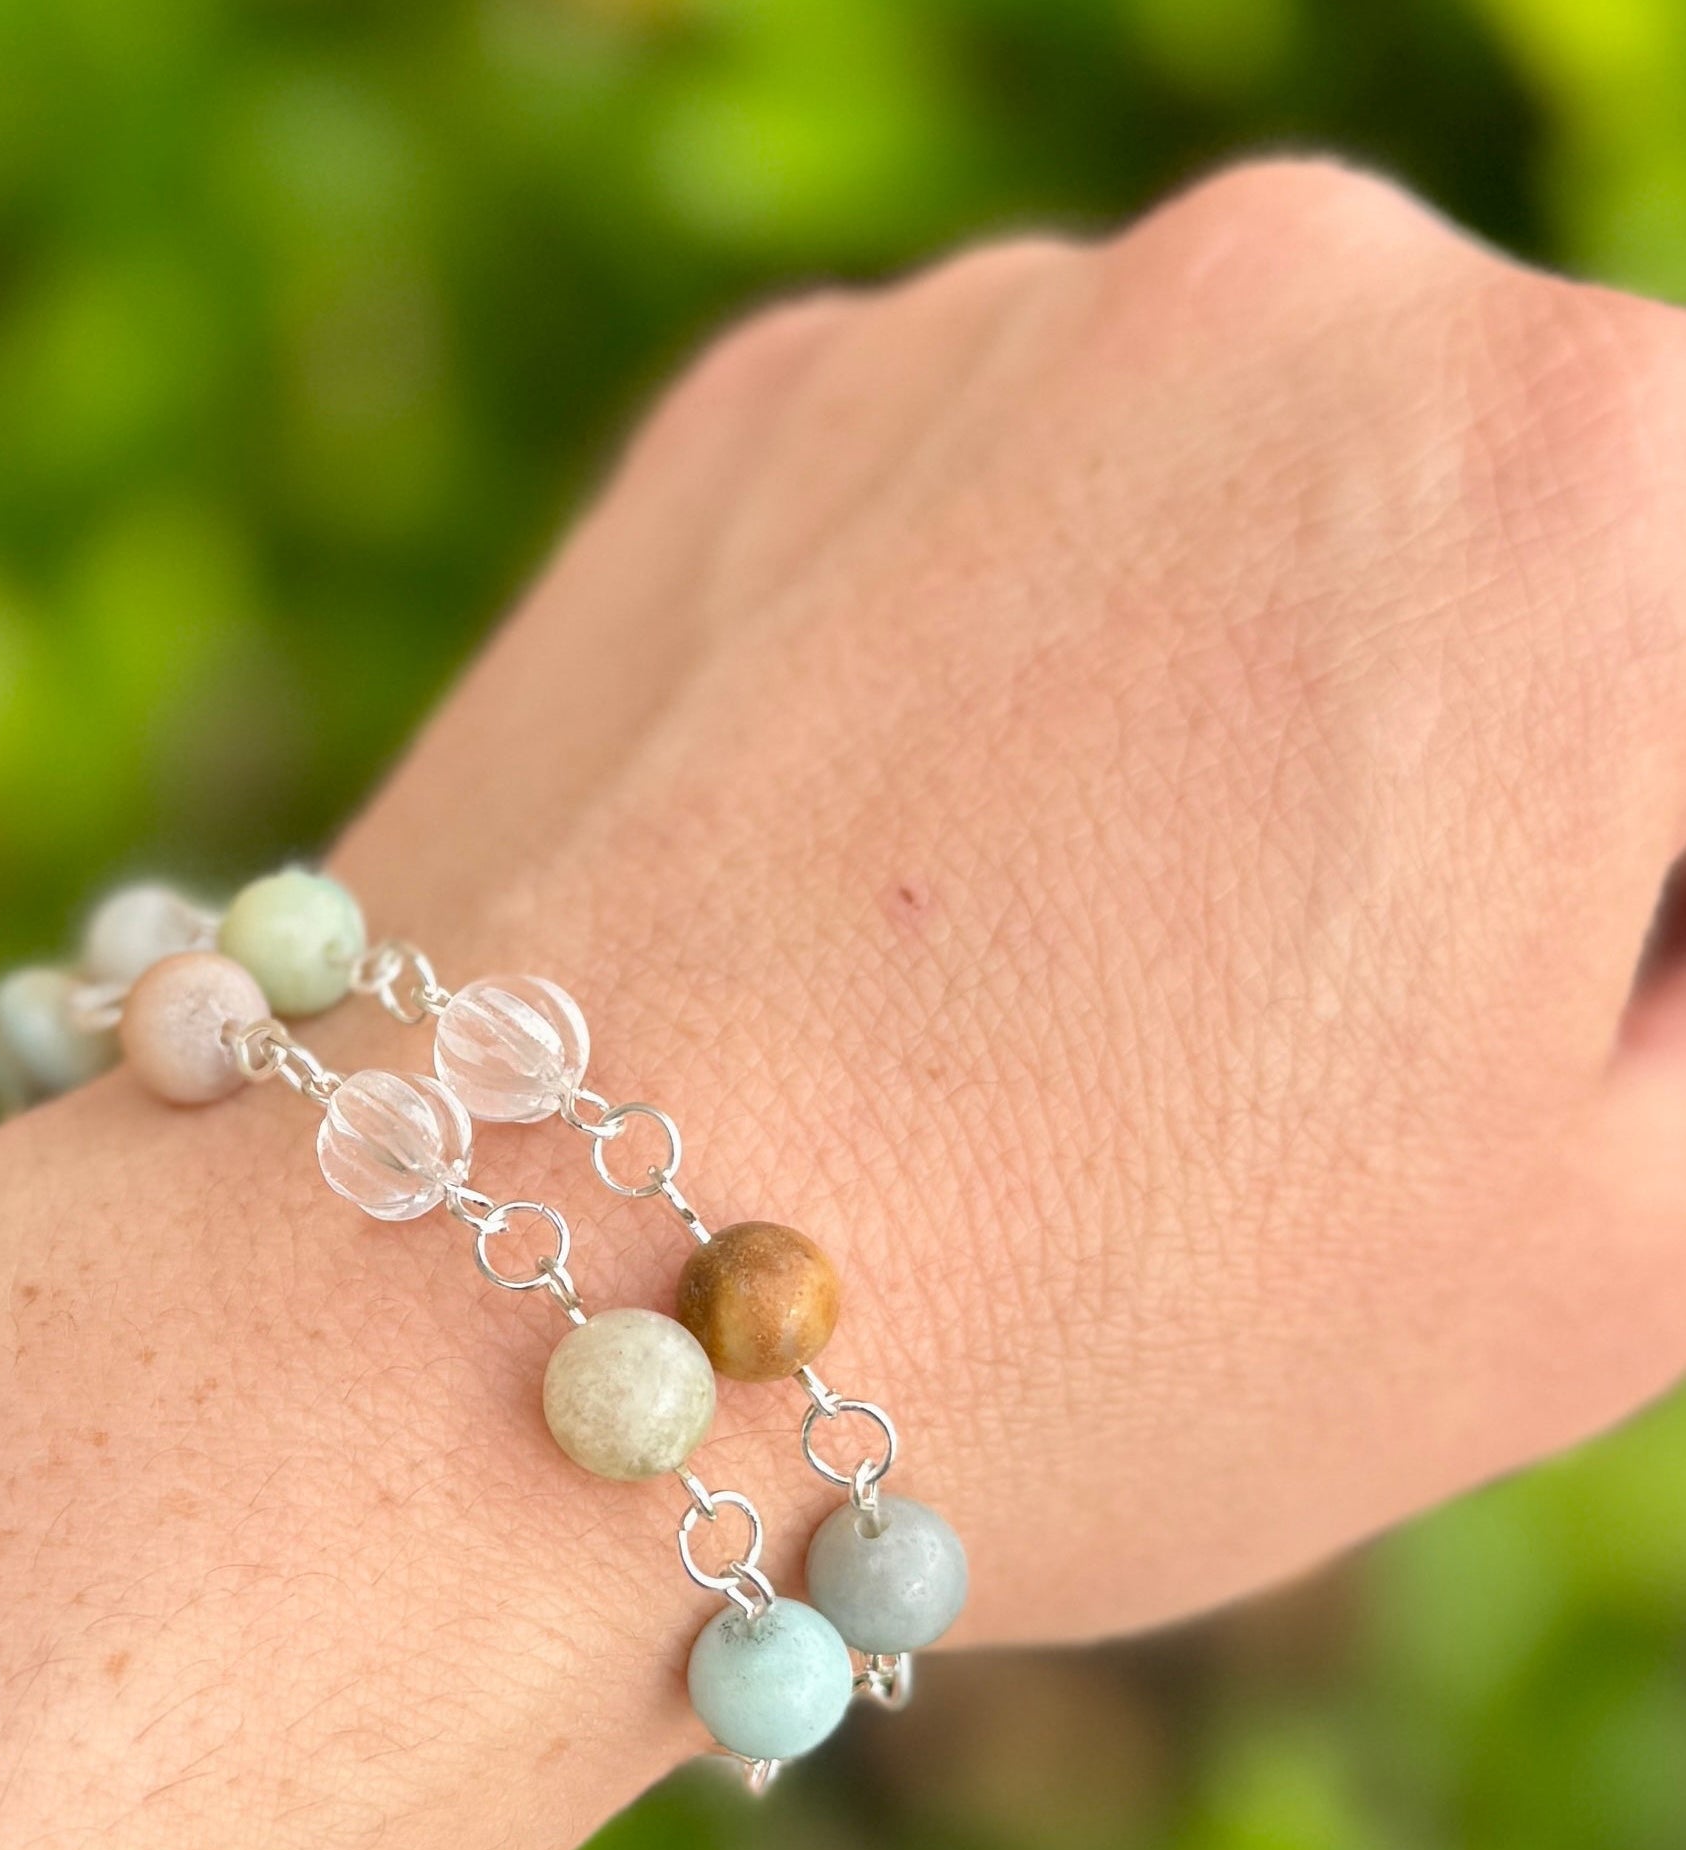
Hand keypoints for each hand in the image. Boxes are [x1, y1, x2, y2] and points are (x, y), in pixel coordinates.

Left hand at [336, 155, 1685, 1641]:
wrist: (531, 1294)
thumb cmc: (1104, 1306)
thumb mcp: (1620, 1239)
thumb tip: (1632, 883)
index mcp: (1590, 458)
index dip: (1629, 878)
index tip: (1496, 1020)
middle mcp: (1288, 287)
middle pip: (1493, 532)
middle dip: (1463, 756)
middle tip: (1287, 1031)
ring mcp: (976, 328)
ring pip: (1214, 514)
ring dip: (1208, 707)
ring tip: (1052, 996)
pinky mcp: (748, 413)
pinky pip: (969, 523)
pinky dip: (979, 677)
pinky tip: (889, 904)